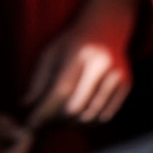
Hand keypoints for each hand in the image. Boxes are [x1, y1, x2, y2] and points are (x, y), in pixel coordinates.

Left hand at [23, 7, 133, 128]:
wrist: (106, 26)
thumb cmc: (72, 42)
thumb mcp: (50, 53)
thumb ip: (38, 79)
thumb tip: (25, 106)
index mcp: (80, 54)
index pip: (61, 90)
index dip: (44, 111)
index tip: (31, 123)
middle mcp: (103, 64)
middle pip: (76, 106)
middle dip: (56, 121)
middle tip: (45, 125)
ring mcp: (118, 74)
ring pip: (92, 115)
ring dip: (72, 124)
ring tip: (60, 121)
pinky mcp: (127, 83)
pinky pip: (106, 115)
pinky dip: (90, 123)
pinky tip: (78, 118)